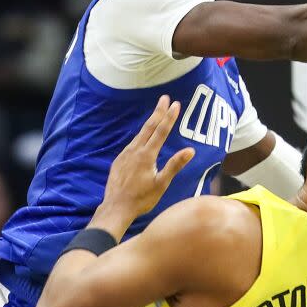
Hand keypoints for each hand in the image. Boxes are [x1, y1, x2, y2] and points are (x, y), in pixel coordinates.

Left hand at [102, 95, 194, 219]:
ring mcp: (125, 155)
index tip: (175, 104)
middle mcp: (135, 151)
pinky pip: (132, 143)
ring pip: (140, 134)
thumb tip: (190, 150)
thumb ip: (175, 165)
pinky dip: (141, 135)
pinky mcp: (119, 160)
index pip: (160, 131)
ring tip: (157, 113)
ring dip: (150, 122)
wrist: (116, 208)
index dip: (169, 117)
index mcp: (146, 155)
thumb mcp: (161, 184)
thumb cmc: (141, 199)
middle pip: (149, 127)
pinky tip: (143, 137)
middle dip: (158, 112)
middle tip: (165, 98)